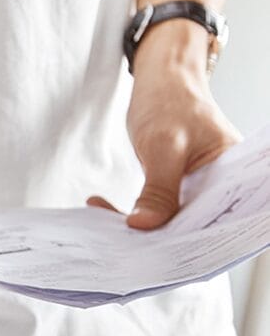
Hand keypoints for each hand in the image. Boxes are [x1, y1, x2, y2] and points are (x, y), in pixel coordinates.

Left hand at [104, 24, 240, 227]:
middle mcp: (221, 188)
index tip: (157, 252)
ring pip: (171, 221)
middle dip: (159, 238)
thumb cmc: (172, 103)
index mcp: (235, 176)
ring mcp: (198, 190)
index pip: (218, 218)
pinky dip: (130, 211)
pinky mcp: (177, 190)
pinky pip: (156, 210)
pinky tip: (100, 206)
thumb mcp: (164, 146)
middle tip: (122, 244)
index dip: (190, 240)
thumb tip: (145, 226)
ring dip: (138, 225)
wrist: (162, 83)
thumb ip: (159, 189)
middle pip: (193, 226)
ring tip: (104, 220)